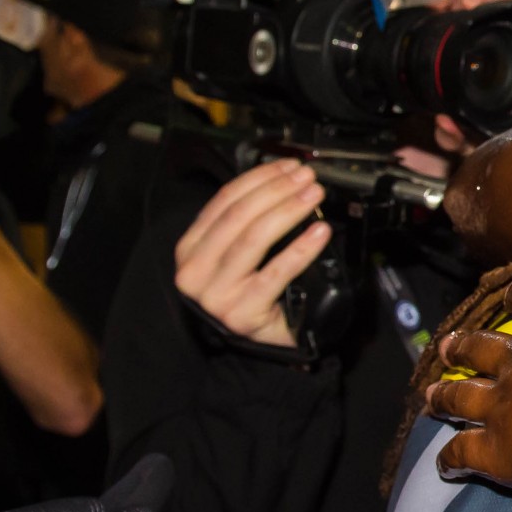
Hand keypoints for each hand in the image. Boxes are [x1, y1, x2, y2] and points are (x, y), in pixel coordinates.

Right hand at [173, 160, 331, 347]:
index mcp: (190, 249)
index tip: (287, 166)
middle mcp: (195, 271)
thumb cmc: (249, 294)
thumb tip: (283, 183)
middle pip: (239, 217)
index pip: (224, 202)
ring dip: (289, 211)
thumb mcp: (235, 256)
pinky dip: (301, 248)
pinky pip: (276, 273)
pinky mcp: (242, 313)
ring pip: (254, 239)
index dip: (258, 178)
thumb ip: (246, 223)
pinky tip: (320, 232)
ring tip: (314, 197)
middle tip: (307, 179)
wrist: (259, 344)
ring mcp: (216, 294)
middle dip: (277, 191)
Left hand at [428, 238, 511, 489]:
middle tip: (448, 347)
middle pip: (483, 348)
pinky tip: (443, 465)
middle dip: (466, 347)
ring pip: (465, 397)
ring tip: (430, 396)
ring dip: (446, 396)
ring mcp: (505, 405)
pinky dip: (453, 459)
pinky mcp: (501, 450)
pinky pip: (467, 454)